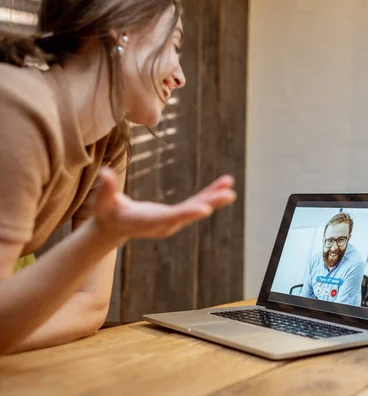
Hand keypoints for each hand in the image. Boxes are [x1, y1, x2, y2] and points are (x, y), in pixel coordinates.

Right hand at [92, 168, 236, 239]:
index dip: (187, 213)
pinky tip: (224, 185)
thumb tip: (105, 173)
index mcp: (148, 222)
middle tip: (229, 195)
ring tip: (231, 188)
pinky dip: (210, 194)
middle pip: (189, 213)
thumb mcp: (102, 203)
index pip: (170, 218)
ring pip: (196, 207)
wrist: (113, 228)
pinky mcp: (177, 214)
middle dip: (209, 203)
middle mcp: (164, 224)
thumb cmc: (106, 213)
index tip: (205, 209)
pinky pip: (196, 203)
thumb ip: (105, 190)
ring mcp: (173, 221)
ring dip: (214, 197)